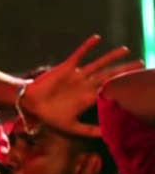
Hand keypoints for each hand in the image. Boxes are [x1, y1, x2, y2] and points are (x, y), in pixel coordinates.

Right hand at [22, 35, 143, 136]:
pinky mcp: (66, 67)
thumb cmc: (50, 116)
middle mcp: (85, 85)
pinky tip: (97, 39)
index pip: (109, 91)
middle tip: (141, 64)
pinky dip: (88, 47)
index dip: (123, 88)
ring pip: (98, 64)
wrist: (31, 104)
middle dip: (125, 70)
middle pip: (109, 75)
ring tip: (126, 49)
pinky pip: (79, 55)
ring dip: (111, 57)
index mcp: (88, 98)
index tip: (137, 85)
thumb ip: (88, 131)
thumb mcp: (70, 126)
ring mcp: (77, 76)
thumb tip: (107, 135)